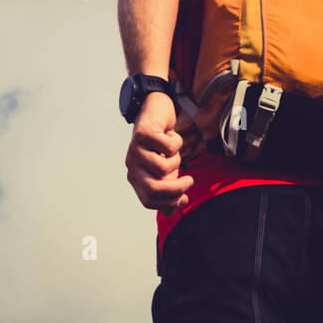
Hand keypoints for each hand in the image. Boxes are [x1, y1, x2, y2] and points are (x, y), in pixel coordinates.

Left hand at [125, 91, 193, 212]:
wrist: (156, 111)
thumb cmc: (162, 144)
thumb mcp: (167, 170)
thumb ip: (169, 191)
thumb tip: (173, 211)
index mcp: (136, 178)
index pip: (149, 201)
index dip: (168, 203)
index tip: (184, 198)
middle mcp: (132, 165)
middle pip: (154, 189)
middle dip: (176, 188)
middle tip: (189, 181)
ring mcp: (135, 150)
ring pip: (164, 167)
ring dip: (177, 160)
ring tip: (174, 151)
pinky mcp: (142, 134)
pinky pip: (168, 148)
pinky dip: (176, 142)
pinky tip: (170, 135)